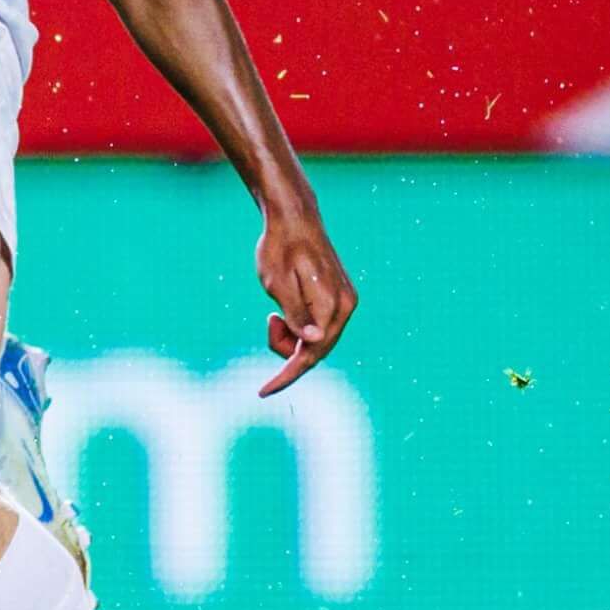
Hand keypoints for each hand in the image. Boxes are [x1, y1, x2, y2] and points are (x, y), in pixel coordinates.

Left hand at [254, 211, 355, 395]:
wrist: (293, 218)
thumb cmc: (280, 248)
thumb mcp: (277, 284)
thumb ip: (296, 315)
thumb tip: (312, 343)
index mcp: (333, 305)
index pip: (311, 353)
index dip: (287, 375)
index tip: (264, 391)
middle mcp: (345, 307)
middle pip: (316, 350)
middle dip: (287, 350)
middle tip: (269, 320)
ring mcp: (344, 302)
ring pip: (317, 339)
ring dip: (292, 336)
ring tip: (275, 311)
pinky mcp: (338, 297)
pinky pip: (319, 325)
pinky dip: (299, 325)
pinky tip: (284, 308)